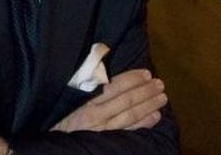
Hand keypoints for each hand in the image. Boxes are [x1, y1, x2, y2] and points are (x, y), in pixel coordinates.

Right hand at [52, 69, 167, 132]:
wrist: (57, 147)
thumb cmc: (63, 122)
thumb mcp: (70, 104)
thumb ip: (88, 93)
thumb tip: (105, 78)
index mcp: (86, 102)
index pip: (113, 87)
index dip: (131, 79)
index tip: (145, 73)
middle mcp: (97, 115)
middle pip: (126, 100)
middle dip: (145, 91)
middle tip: (159, 83)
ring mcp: (105, 129)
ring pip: (132, 115)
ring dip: (149, 105)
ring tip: (162, 97)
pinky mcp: (109, 140)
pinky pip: (130, 130)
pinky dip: (145, 123)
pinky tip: (155, 116)